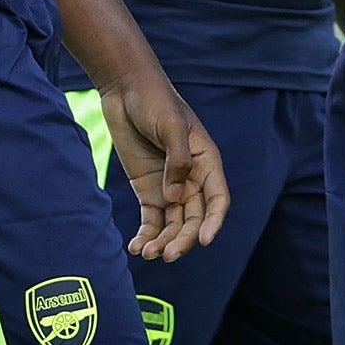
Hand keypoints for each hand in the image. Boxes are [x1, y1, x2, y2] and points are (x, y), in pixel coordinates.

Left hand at [100, 74, 230, 262]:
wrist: (126, 90)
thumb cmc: (155, 101)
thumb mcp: (171, 125)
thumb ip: (177, 160)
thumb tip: (174, 197)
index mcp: (206, 161)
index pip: (217, 199)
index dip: (214, 222)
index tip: (204, 240)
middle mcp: (192, 178)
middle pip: (194, 218)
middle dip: (183, 239)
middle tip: (167, 255)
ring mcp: (170, 186)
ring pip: (173, 224)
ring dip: (164, 241)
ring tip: (148, 253)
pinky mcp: (148, 189)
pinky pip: (151, 219)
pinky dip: (146, 235)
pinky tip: (136, 247)